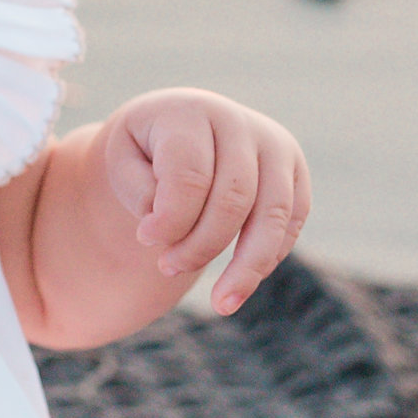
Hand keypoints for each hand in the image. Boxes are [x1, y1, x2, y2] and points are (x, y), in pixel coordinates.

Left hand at [101, 88, 309, 316]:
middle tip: (167, 266)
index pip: (190, 175)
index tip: (144, 239)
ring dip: (246, 267)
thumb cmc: (145, 151)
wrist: (180, 129)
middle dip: (201, 246)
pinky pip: (291, 224)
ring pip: (273, 216)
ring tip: (221, 305)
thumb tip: (166, 229)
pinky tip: (239, 284)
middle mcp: (241, 124)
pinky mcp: (295, 174)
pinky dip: (268, 258)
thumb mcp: (122, 160)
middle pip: (233, 199)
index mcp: (192, 112)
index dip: (169, 218)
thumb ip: (138, 189)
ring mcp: (275, 147)